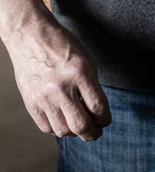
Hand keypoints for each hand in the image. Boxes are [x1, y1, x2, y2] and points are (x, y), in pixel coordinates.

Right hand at [6, 16, 110, 140]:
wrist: (32, 37)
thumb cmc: (62, 46)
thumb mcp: (86, 60)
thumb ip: (92, 86)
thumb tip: (97, 111)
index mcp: (80, 73)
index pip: (98, 107)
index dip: (105, 119)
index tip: (105, 121)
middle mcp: (62, 87)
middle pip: (81, 125)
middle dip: (92, 134)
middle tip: (96, 132)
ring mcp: (44, 97)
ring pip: (63, 130)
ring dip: (75, 134)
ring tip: (79, 128)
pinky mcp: (31, 102)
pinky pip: (46, 127)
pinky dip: (57, 130)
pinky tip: (63, 123)